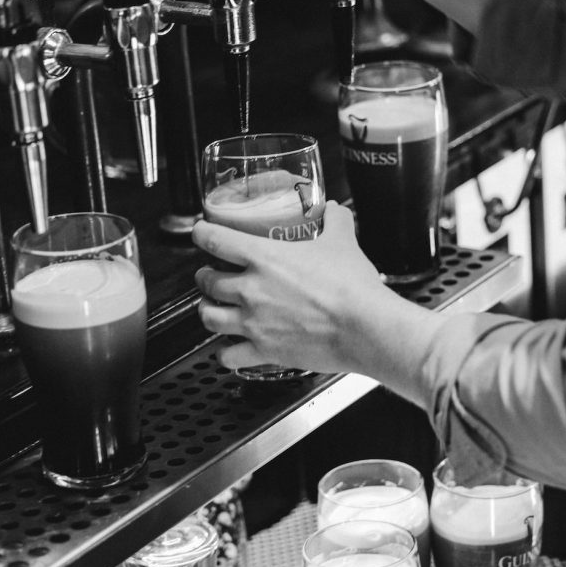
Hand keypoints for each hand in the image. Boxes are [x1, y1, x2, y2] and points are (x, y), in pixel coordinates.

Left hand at [193, 201, 391, 374]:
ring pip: (208, 317)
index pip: (214, 239)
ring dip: (207, 311)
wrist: (364, 328)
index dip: (201, 233)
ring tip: (212, 308)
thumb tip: (336, 211)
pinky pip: (228, 355)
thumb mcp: (342, 242)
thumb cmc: (351, 287)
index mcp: (263, 257)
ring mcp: (253, 322)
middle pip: (207, 282)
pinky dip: (225, 353)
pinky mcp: (263, 351)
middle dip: (204, 277)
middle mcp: (250, 290)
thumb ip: (335, 222)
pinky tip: (229, 350)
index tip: (201, 232)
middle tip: (210, 275)